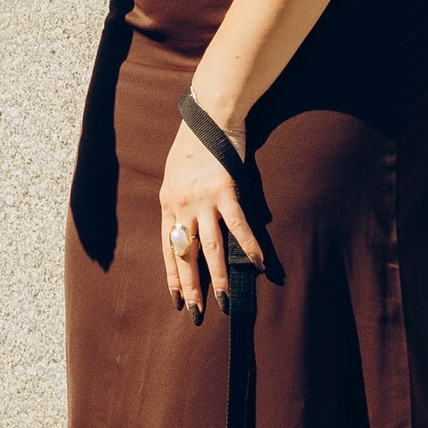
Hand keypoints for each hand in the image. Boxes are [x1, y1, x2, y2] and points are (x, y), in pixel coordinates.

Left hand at [160, 116, 260, 322]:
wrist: (209, 115)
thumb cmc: (194, 143)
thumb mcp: (174, 174)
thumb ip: (180, 201)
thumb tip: (188, 223)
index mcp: (167, 203)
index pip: (168, 248)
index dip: (172, 275)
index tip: (177, 299)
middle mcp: (181, 206)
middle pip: (185, 254)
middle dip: (191, 286)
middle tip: (196, 312)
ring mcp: (202, 200)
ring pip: (210, 248)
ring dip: (218, 277)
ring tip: (224, 301)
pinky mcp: (225, 191)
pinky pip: (238, 227)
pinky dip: (250, 247)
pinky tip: (260, 265)